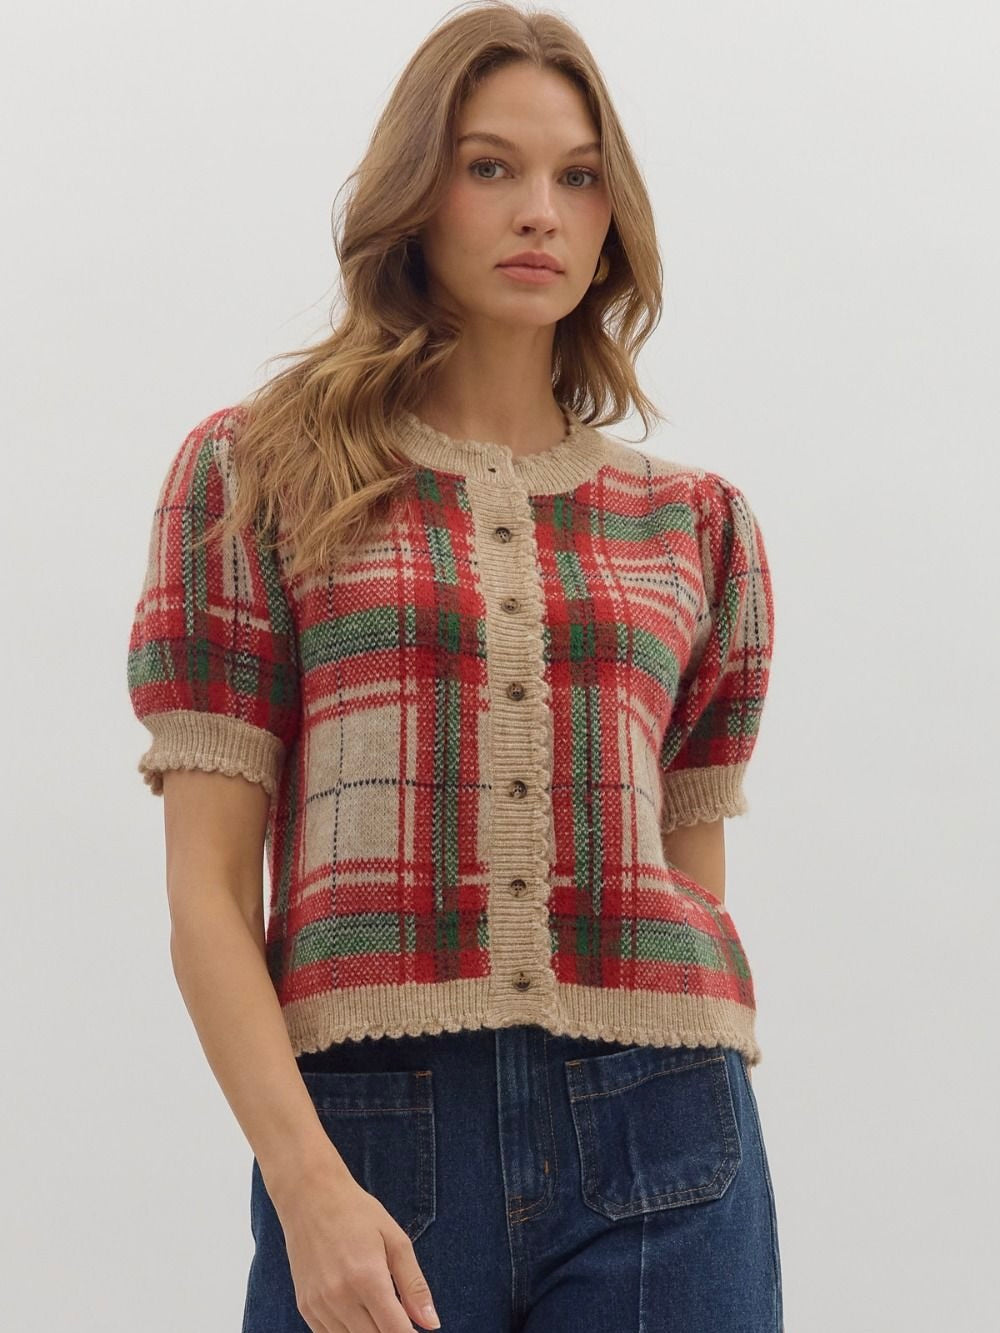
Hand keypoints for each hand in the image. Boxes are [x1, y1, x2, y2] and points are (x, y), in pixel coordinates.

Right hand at [275, 1162, 439, 1331]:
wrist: (311, 1196)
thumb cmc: (357, 1213)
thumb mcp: (395, 1240)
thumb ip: (414, 1285)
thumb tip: (432, 1324)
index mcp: (368, 1278)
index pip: (395, 1331)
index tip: (416, 1331)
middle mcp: (340, 1296)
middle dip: (392, 1332)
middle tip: (399, 1318)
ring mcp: (319, 1304)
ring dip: (370, 1332)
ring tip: (380, 1313)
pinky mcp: (305, 1307)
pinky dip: (348, 1332)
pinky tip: (358, 1314)